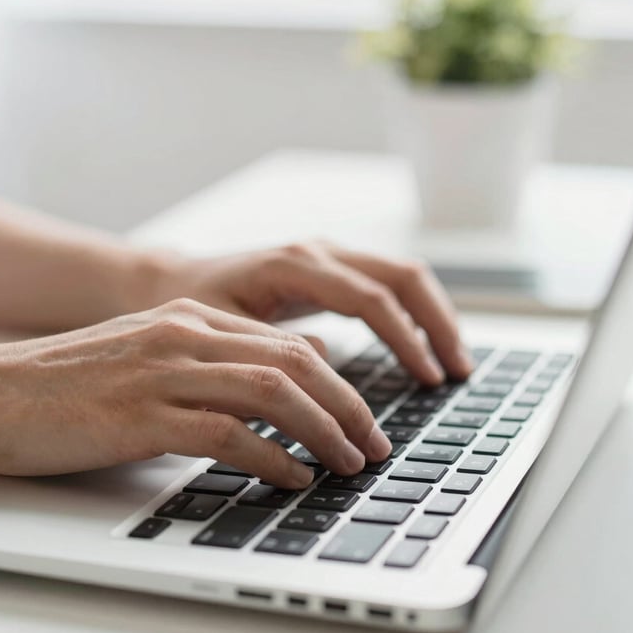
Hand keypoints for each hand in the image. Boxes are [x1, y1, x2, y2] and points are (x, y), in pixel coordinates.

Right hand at [0, 299, 393, 486]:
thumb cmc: (69, 383)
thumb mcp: (148, 355)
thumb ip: (208, 363)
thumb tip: (273, 391)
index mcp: (191, 319)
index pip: (288, 343)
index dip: (338, 382)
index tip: (361, 418)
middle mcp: (185, 336)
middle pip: (295, 363)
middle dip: (348, 407)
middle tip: (374, 445)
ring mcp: (164, 372)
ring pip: (274, 391)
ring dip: (324, 431)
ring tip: (350, 463)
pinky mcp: (141, 415)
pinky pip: (229, 433)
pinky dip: (272, 457)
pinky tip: (293, 477)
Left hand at [144, 241, 471, 384]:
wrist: (174, 281)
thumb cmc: (195, 307)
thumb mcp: (226, 332)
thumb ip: (273, 348)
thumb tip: (328, 370)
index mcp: (296, 264)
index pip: (371, 299)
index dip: (406, 340)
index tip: (429, 380)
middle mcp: (319, 252)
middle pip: (403, 276)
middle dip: (438, 323)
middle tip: (458, 371)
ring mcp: (328, 257)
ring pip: (402, 276)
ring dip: (433, 317)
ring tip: (452, 363)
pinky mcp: (329, 270)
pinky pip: (386, 285)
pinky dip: (412, 315)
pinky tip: (421, 347)